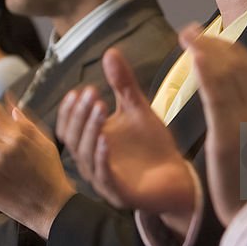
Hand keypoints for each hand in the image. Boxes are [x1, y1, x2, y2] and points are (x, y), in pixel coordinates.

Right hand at [57, 48, 194, 228]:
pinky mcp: (119, 194)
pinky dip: (101, 157)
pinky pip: (103, 176)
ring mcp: (103, 179)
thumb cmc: (153, 146)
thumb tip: (110, 52)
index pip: (68, 126)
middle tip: (91, 94)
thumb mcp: (137, 109)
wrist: (178, 177)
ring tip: (100, 107)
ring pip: (85, 155)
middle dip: (80, 114)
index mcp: (91, 143)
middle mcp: (91, 162)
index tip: (80, 90)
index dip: (70, 109)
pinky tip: (105, 139)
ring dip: (90, 130)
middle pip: (72, 138)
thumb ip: (122, 84)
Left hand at [184, 25, 246, 226]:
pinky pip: (217, 96)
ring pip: (227, 75)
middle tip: (191, 30)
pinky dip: (207, 72)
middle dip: (215, 43)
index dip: (232, 49)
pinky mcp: (228, 134)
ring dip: (206, 49)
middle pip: (239, 66)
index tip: (212, 37)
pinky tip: (195, 55)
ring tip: (187, 35)